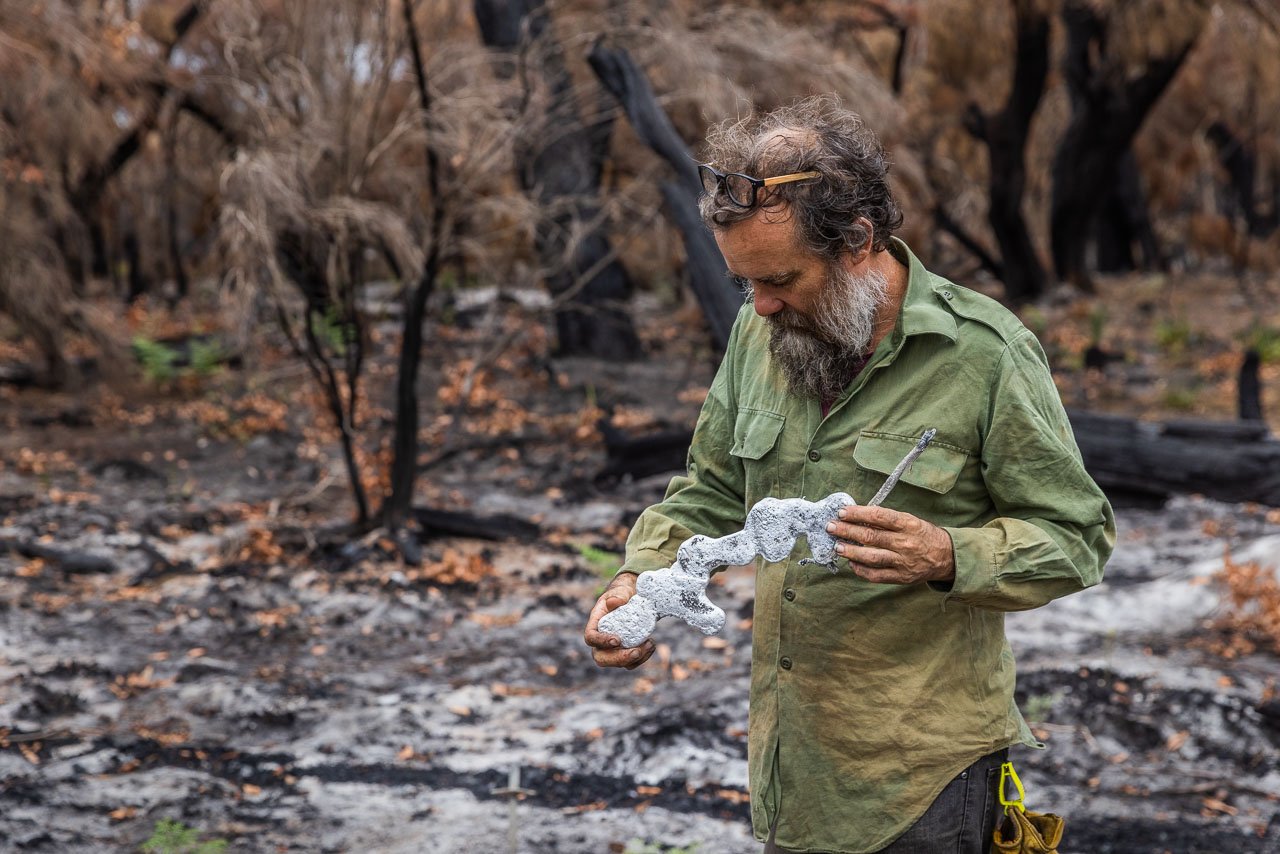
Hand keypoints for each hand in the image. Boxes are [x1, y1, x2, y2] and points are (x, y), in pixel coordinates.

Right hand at [584, 572, 655, 668]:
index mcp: (596, 622)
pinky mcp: (626, 650)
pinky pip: (631, 662)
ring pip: (617, 662)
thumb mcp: (621, 590)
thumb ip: (618, 595)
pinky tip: (651, 645)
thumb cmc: (625, 592)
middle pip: (601, 657)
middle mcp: (602, 638)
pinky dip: (643, 657)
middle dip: (618, 659)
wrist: (637, 596)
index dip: (600, 642)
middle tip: (636, 652)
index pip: (590, 637)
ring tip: (650, 644)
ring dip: (634, 659)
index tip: (617, 640)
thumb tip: (613, 602)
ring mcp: (614, 647)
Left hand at [825, 505, 955, 584]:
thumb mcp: (909, 520)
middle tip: (831, 527)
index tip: (842, 512)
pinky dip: (861, 570)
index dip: (858, 514)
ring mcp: (903, 562)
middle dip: (847, 531)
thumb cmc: (922, 534)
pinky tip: (851, 563)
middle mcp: (905, 543)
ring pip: (871, 557)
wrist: (946, 556)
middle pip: (871, 537)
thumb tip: (857, 517)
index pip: (879, 517)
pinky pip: (876, 575)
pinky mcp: (901, 577)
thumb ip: (886, 520)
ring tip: (837, 546)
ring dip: (851, 551)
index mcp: (908, 524)